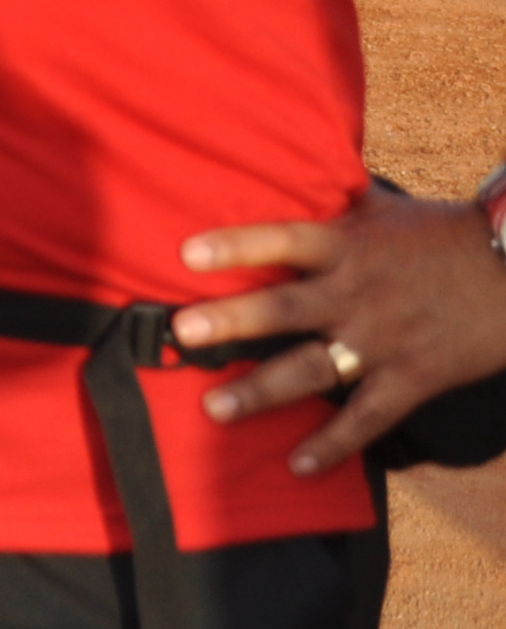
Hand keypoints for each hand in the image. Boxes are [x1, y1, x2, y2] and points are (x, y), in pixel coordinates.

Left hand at [176, 187, 505, 472]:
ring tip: (212, 408)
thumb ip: (333, 198)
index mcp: (349, 245)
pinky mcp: (411, 380)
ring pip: (314, 370)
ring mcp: (383, 341)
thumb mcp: (384, 207)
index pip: (284, 240)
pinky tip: (297, 465)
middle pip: (287, 307)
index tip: (186, 254)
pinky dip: (333, 445)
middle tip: (183, 331)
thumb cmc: (444, 235)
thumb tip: (289, 163)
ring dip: (262, 391)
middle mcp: (358, 294)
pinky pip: (366, 418)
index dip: (237, 246)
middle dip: (233, 320)